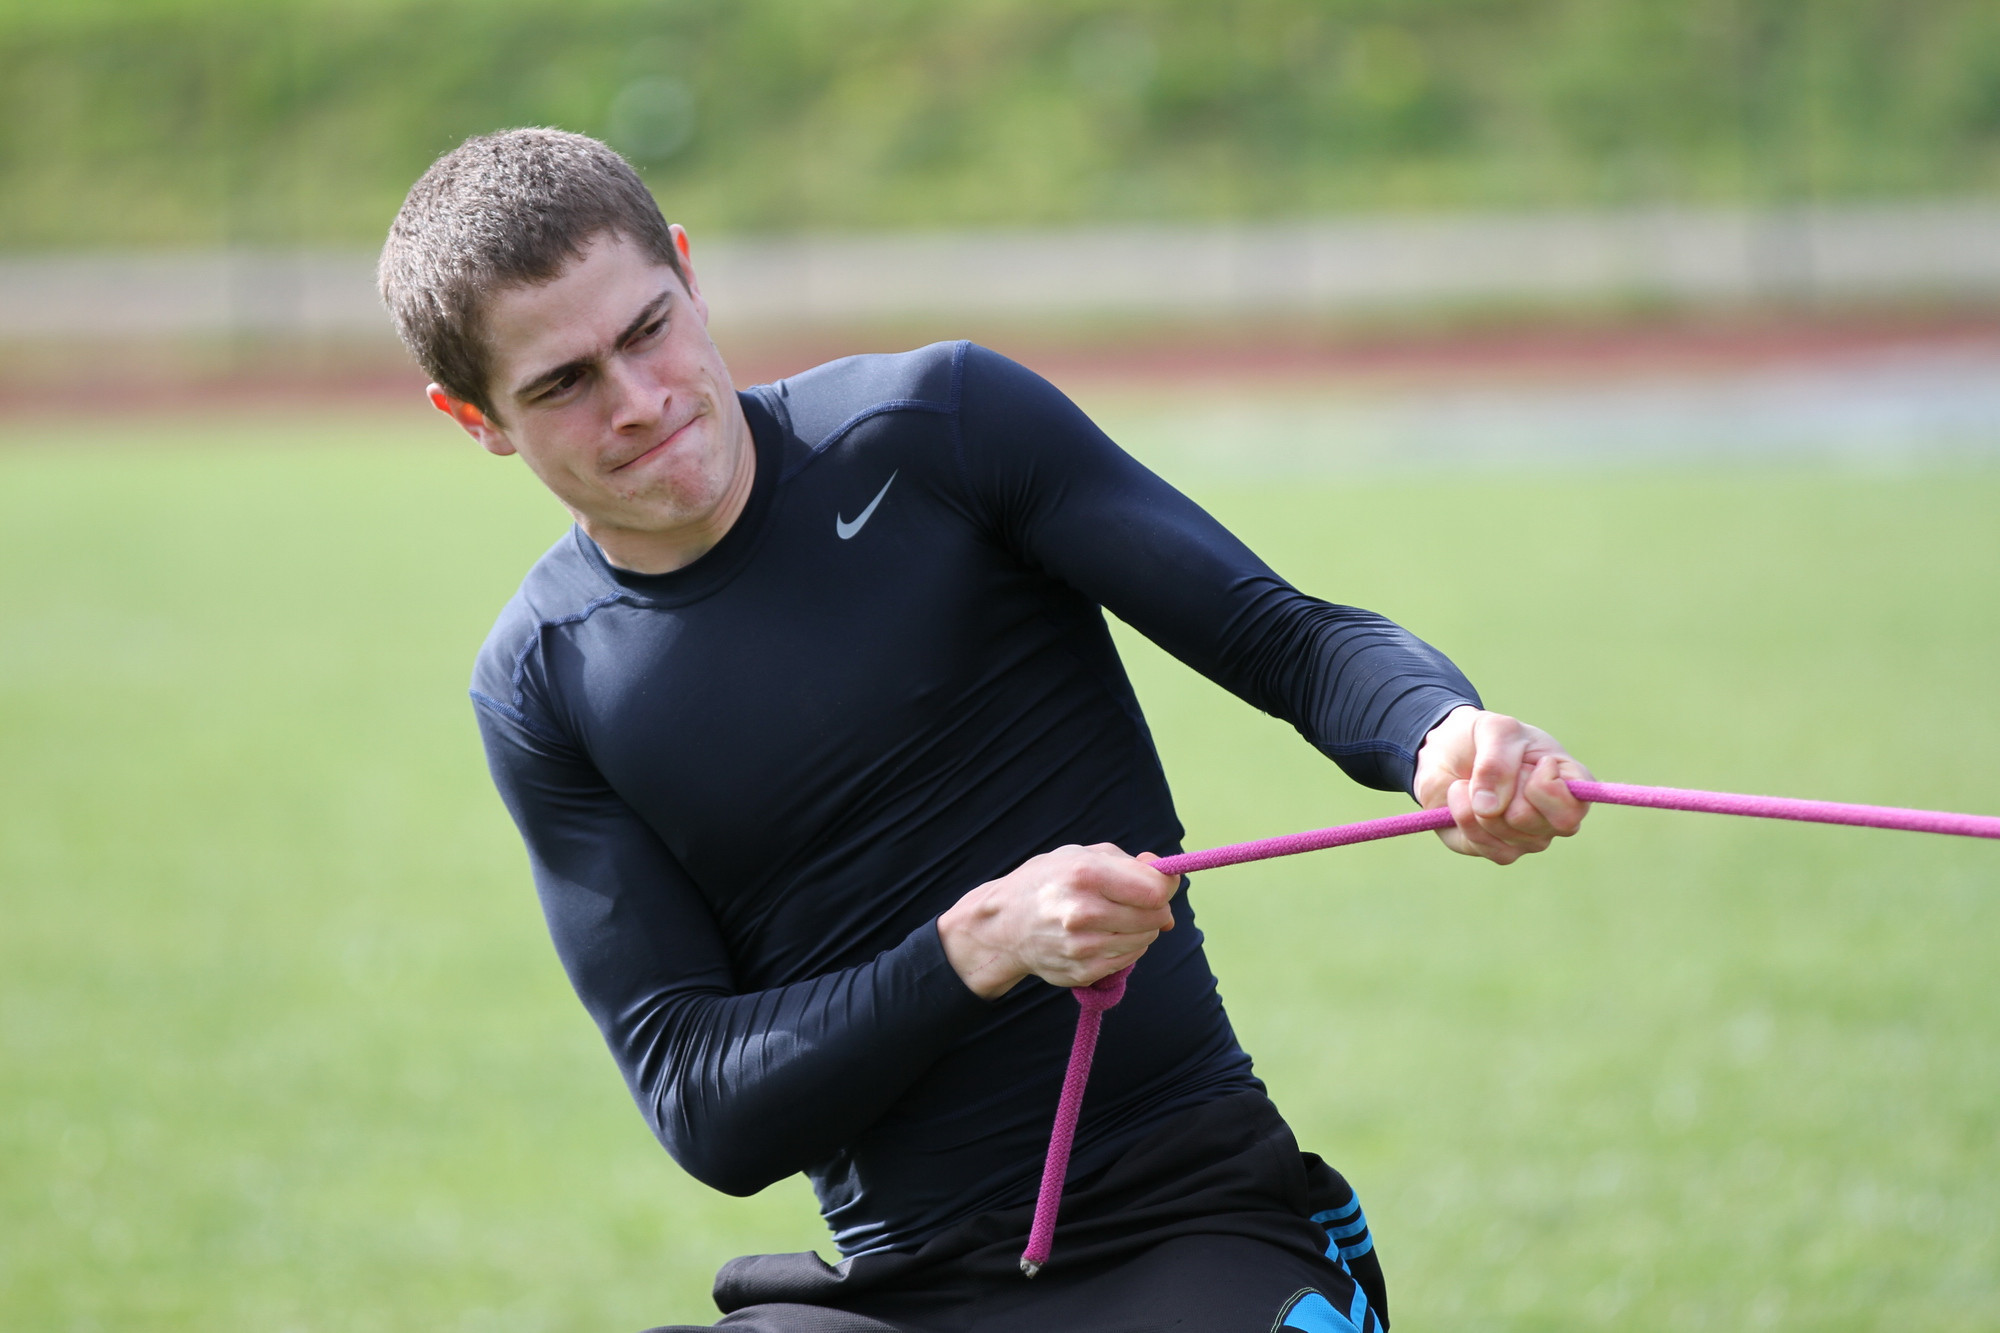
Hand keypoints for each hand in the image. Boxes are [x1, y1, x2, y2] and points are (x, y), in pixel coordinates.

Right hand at [937, 844, 1180, 998]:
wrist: (1003, 924)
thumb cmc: (1047, 882)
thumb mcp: (1081, 855)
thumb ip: (1129, 863)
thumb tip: (1169, 877)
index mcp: (1085, 875)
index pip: (1155, 890)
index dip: (1166, 885)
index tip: (1161, 882)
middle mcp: (1083, 913)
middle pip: (1156, 917)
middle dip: (1155, 907)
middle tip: (1137, 900)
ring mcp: (1083, 947)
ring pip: (1146, 939)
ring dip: (1141, 927)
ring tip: (1115, 916)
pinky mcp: (1083, 971)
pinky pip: (1128, 958)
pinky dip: (1126, 946)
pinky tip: (1104, 934)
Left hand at [1413, 705, 1590, 863]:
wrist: (1448, 751)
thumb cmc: (1484, 738)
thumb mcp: (1494, 730)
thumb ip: (1496, 763)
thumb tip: (1488, 809)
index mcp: (1569, 784)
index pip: (1573, 809)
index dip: (1545, 787)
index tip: (1532, 761)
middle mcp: (1555, 819)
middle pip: (1529, 819)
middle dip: (1503, 787)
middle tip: (1498, 768)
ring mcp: (1528, 839)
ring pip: (1502, 831)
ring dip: (1477, 799)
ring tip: (1475, 781)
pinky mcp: (1497, 850)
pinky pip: (1480, 843)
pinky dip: (1461, 814)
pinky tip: (1461, 796)